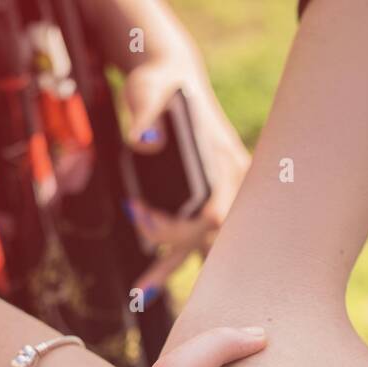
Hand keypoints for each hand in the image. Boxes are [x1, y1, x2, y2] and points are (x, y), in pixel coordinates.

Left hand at [120, 47, 249, 291]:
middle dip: (174, 251)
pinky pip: (195, 235)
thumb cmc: (162, 82)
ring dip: (174, 267)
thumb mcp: (149, 91)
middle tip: (138, 256)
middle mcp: (229, 181)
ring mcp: (221, 192)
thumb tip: (144, 142)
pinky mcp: (206, 198)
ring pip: (205, 242)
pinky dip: (175, 257)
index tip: (140, 213)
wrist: (170, 75)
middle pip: (211, 236)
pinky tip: (152, 280)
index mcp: (223, 159)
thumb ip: (145, 116)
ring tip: (144, 291)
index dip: (181, 227)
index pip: (216, 212)